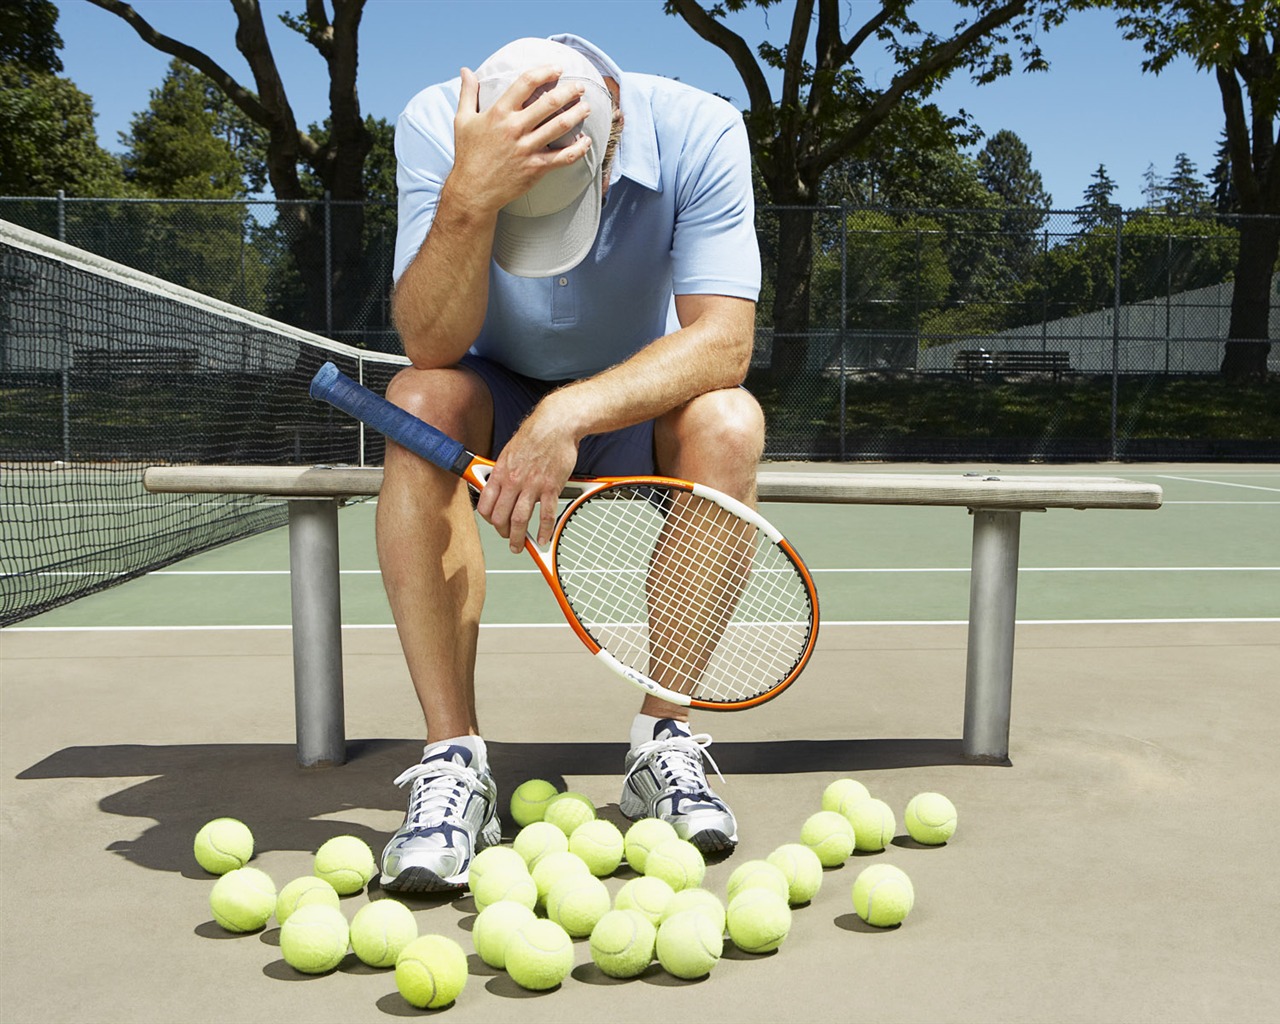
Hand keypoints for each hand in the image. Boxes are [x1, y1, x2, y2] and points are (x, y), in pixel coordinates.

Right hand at [450, 64, 594, 215]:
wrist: (473, 190)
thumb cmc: (468, 154)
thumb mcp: (462, 120)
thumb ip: (467, 93)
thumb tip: (465, 70)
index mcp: (499, 112)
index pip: (526, 83)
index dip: (545, 72)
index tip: (557, 69)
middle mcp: (515, 128)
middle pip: (549, 103)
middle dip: (569, 91)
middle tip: (580, 87)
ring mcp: (527, 148)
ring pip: (560, 126)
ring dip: (577, 114)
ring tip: (586, 107)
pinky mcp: (536, 168)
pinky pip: (563, 157)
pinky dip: (578, 149)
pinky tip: (586, 141)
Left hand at [475, 402, 578, 552]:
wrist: (556, 424)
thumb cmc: (535, 434)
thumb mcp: (509, 451)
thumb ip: (503, 471)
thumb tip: (498, 487)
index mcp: (501, 472)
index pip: (486, 504)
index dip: (488, 519)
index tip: (494, 523)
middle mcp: (514, 481)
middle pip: (501, 516)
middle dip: (502, 532)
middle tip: (507, 538)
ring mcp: (532, 485)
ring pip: (520, 520)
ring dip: (518, 538)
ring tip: (519, 546)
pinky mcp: (551, 487)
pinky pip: (546, 514)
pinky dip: (544, 530)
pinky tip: (543, 538)